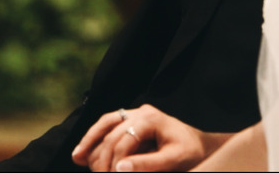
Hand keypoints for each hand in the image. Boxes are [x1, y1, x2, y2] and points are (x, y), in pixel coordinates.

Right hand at [70, 104, 230, 171]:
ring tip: (78, 159)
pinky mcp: (129, 121)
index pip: (124, 139)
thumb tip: (119, 169)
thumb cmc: (190, 153)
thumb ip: (148, 164)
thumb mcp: (174, 161)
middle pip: (110, 131)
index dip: (115, 161)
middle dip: (101, 156)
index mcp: (151, 118)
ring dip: (90, 143)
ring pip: (104, 124)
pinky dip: (93, 139)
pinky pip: (106, 127)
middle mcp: (139, 111)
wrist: (199, 146)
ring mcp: (133, 114)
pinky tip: (82, 154)